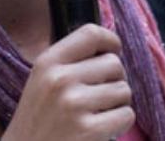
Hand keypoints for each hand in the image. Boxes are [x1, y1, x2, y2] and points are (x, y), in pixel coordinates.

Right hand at [2, 24, 134, 140]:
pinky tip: (102, 127)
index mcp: (47, 61)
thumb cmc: (38, 117)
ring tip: (98, 110)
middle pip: (113, 63)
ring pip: (124, 90)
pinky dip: (120, 121)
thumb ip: (68, 60)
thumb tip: (109, 46)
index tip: (114, 49)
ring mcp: (74, 104)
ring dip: (118, 101)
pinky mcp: (89, 131)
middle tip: (100, 91)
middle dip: (114, 78)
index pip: (90, 33)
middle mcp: (60, 78)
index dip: (109, 40)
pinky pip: (126, 115)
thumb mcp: (41, 79)